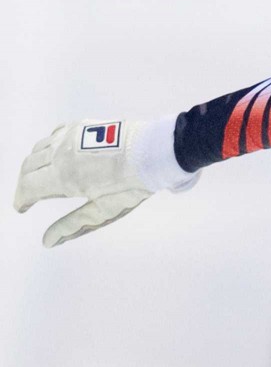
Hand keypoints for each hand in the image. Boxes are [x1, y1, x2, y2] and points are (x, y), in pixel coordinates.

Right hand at [14, 117, 197, 246]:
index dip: (21, 199)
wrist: (154, 152)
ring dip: (33, 165)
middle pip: (28, 168)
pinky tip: (55, 156)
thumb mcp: (104, 210)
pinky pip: (53, 135)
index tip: (21, 208)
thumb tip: (47, 242)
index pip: (28, 187)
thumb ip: (73, 224)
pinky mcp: (80, 125)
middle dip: (24, 184)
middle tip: (28, 196)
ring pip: (38, 150)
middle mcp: (59, 153)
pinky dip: (47, 148)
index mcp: (63, 176)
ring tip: (40, 178)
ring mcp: (68, 136)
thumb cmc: (131, 186)